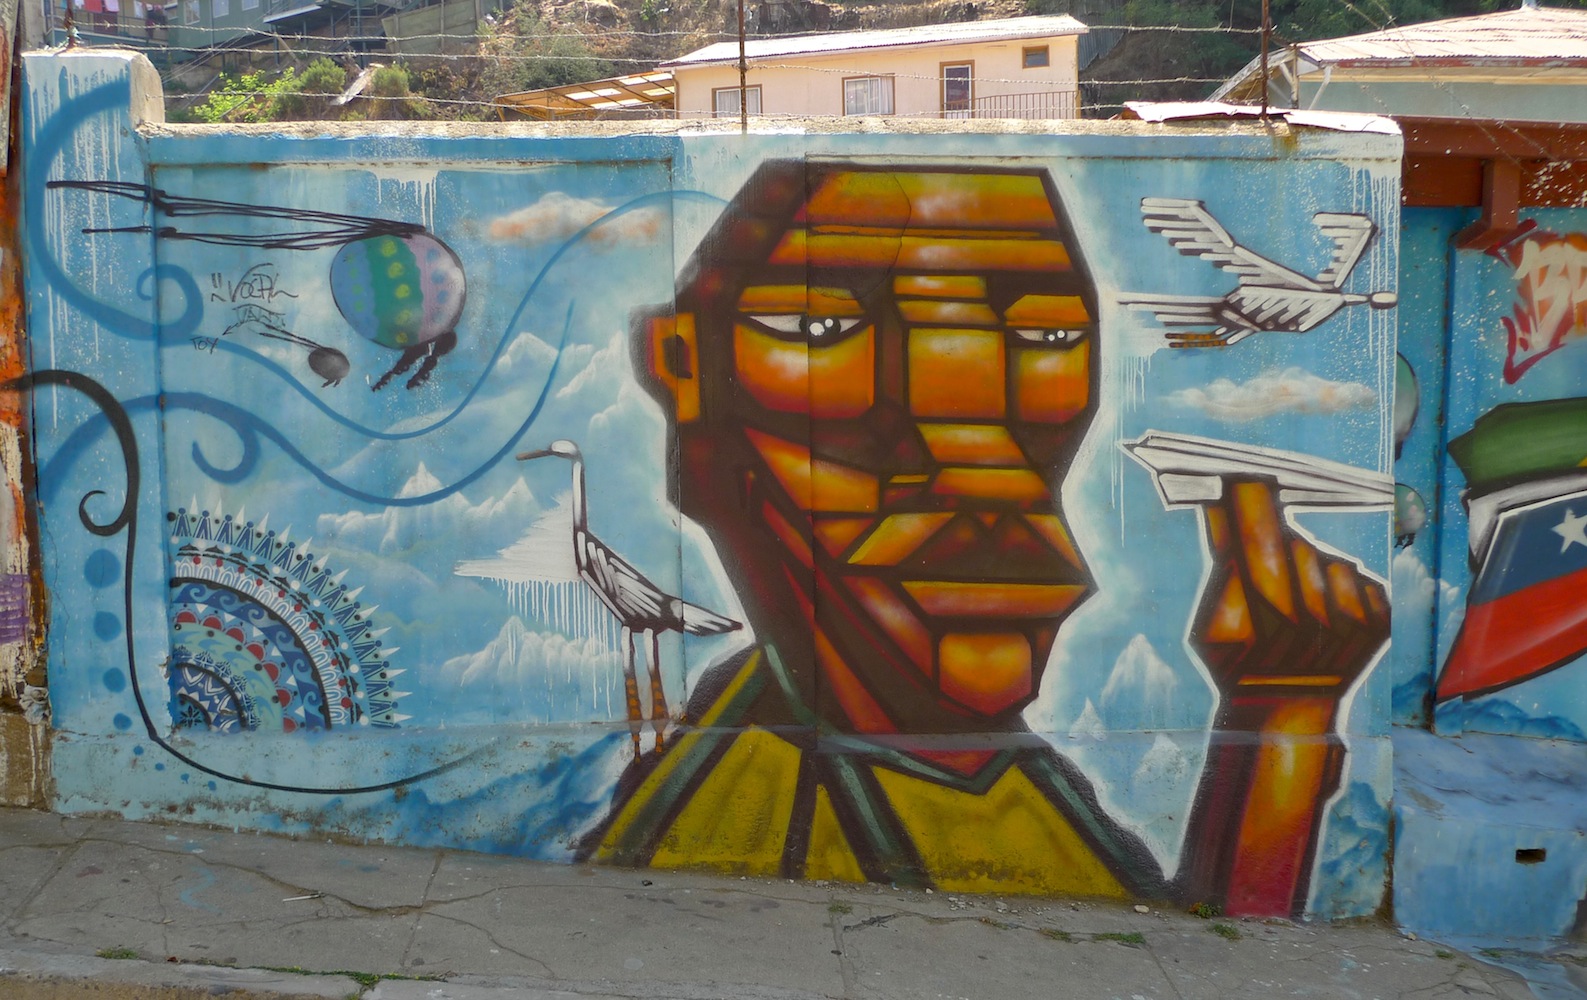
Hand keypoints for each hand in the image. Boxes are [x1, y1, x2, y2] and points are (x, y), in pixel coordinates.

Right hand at [1189, 478, 1388, 726]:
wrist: (1287, 707)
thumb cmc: (1240, 661)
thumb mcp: (1211, 624)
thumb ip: (1221, 565)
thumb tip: (1218, 503)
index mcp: (1261, 622)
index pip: (1256, 544)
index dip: (1249, 506)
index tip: (1240, 476)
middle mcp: (1313, 624)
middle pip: (1294, 549)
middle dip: (1274, 541)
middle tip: (1260, 537)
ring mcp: (1353, 625)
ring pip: (1329, 562)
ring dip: (1309, 569)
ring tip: (1296, 597)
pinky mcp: (1382, 622)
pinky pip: (1359, 578)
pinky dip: (1339, 586)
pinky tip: (1325, 610)